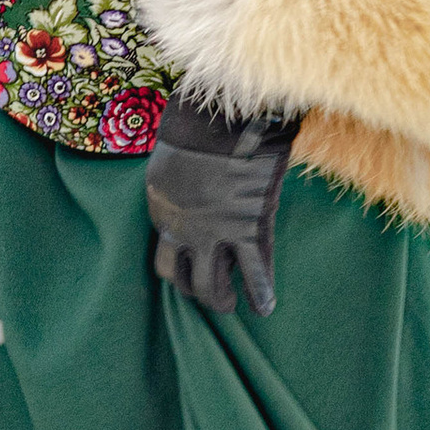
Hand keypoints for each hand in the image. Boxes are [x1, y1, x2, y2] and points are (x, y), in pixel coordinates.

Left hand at [145, 92, 300, 314]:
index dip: (180, 272)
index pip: (167, 260)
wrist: (218, 121)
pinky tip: (266, 308)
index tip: (192, 273)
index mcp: (163, 215)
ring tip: (234, 305)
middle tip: (214, 298)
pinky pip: (254, 272)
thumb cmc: (194, 131)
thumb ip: (177, 186)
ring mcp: (214, 235)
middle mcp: (183, 233)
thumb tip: (186, 188)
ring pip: (213, 286)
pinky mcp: (246, 229)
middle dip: (199, 293)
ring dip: (222, 300)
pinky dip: (261, 293)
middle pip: (184, 282)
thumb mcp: (170, 164)